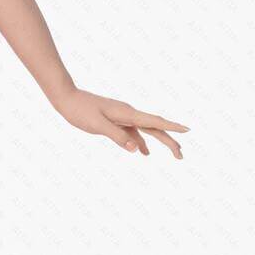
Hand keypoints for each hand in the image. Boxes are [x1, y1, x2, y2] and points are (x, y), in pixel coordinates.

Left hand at [52, 87, 188, 158]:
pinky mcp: (115, 120)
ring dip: (160, 141)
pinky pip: (134, 132)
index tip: (187, 130)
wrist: (66, 98)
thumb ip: (117, 136)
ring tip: (174, 154)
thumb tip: (137, 150)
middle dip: (170, 141)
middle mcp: (129, 113)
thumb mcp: (97, 125)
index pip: (154, 122)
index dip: (172, 127)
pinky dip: (142, 142)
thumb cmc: (80, 110)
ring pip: (147, 130)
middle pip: (155, 128)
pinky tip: (144, 153)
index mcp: (127, 113)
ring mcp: (123, 116)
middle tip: (181, 156)